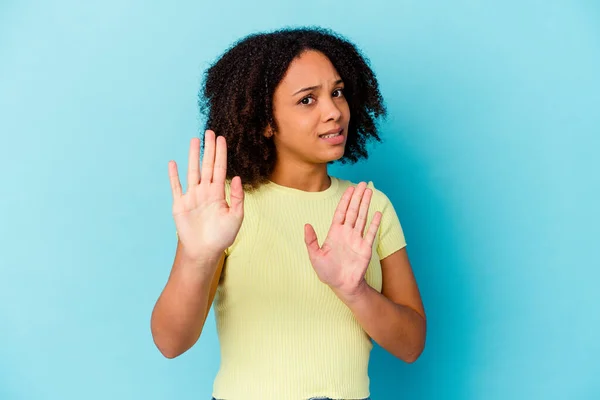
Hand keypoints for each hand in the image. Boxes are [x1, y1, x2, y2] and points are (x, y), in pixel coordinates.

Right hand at [168, 130, 243, 260]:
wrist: (204, 251)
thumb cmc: (222, 236)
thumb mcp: (236, 217)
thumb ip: (237, 197)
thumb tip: (236, 177)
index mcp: (218, 194)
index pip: (220, 169)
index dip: (221, 154)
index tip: (221, 139)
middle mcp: (205, 192)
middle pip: (207, 165)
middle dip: (208, 149)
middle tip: (209, 132)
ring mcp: (192, 197)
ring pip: (192, 171)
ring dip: (192, 156)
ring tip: (194, 140)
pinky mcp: (180, 205)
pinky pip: (176, 187)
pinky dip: (174, 176)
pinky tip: (173, 163)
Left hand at [304, 182, 381, 298]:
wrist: (342, 285)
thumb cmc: (327, 272)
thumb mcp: (315, 256)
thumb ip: (310, 240)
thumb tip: (306, 225)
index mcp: (335, 232)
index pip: (341, 212)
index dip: (345, 200)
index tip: (350, 188)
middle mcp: (347, 233)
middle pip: (353, 210)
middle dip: (358, 196)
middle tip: (363, 183)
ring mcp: (357, 239)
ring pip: (362, 217)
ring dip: (366, 204)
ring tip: (370, 191)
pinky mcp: (366, 248)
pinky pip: (371, 232)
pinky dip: (375, 223)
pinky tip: (377, 212)